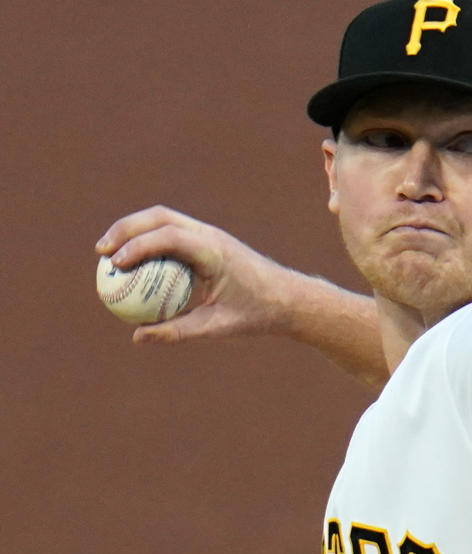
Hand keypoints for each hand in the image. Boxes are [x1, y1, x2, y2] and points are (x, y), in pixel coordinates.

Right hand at [95, 205, 293, 343]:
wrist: (288, 298)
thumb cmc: (257, 313)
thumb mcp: (217, 327)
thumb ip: (178, 331)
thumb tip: (138, 337)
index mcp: (214, 251)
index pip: (169, 237)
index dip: (137, 246)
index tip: (114, 263)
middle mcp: (211, 236)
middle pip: (160, 217)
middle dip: (126, 229)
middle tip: (101, 251)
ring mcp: (210, 234)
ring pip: (165, 220)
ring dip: (135, 230)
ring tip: (109, 252)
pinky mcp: (210, 240)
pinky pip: (174, 233)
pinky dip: (150, 240)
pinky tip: (133, 262)